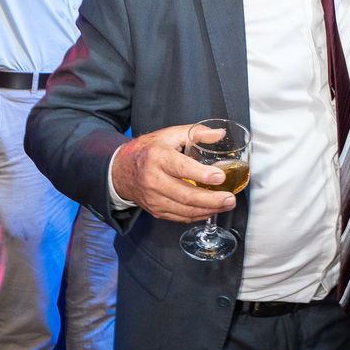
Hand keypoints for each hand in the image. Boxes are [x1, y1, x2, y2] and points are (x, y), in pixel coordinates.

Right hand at [111, 125, 236, 222]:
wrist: (120, 170)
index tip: (220, 177)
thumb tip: (220, 134)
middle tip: (230, 198)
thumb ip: (196, 133)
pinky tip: (211, 210)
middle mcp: (153, 180)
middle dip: (212, 199)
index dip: (202, 174)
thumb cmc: (147, 150)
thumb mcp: (169, 134)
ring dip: (208, 210)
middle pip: (186, 195)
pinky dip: (197, 215)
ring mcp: (153, 198)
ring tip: (226, 204)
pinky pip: (179, 217)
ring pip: (184, 209)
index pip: (182, 168)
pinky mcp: (155, 209)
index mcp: (158, 157)